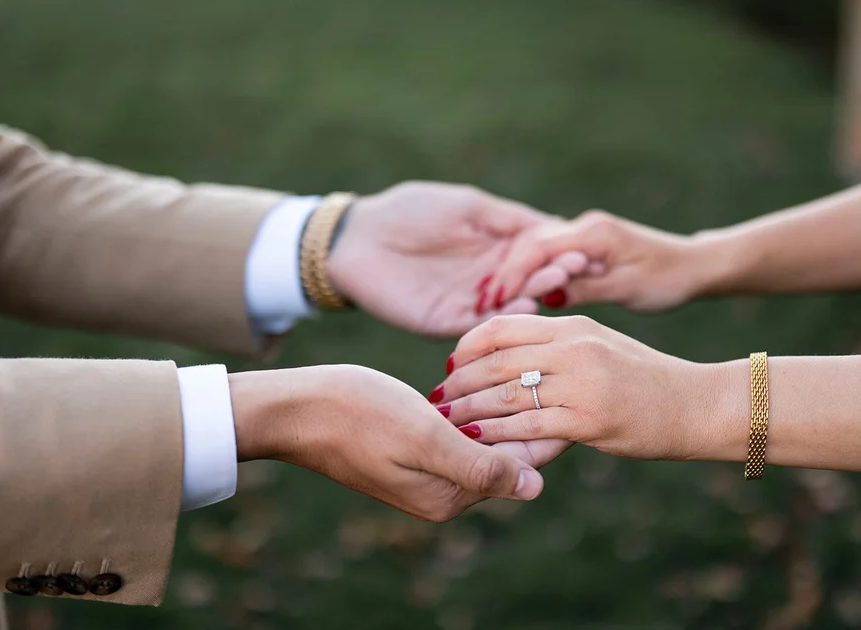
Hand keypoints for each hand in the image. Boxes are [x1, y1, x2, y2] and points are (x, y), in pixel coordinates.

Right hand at [230, 364, 571, 520]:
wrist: (296, 409)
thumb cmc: (357, 415)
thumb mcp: (425, 438)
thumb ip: (482, 466)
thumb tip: (536, 487)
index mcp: (451, 495)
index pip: (521, 464)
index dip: (547, 424)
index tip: (564, 383)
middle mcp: (443, 492)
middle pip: (505, 453)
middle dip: (525, 415)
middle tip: (548, 365)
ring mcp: (426, 473)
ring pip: (484, 439)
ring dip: (500, 408)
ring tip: (525, 366)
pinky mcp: (412, 452)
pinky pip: (459, 433)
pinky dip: (473, 409)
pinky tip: (482, 380)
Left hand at [326, 181, 589, 336]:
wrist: (356, 238)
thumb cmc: (410, 211)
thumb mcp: (468, 207)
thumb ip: (509, 219)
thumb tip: (557, 226)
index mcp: (496, 249)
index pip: (537, 254)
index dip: (558, 252)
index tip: (582, 247)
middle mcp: (489, 280)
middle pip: (529, 281)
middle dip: (552, 274)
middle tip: (574, 269)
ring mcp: (469, 303)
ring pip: (509, 306)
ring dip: (533, 295)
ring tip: (553, 285)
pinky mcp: (446, 322)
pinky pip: (479, 325)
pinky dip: (501, 318)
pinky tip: (521, 306)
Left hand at [436, 315, 723, 460]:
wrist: (696, 404)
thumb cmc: (646, 378)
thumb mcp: (601, 346)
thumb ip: (559, 347)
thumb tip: (513, 357)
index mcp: (573, 326)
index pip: (504, 327)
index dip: (469, 346)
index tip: (451, 365)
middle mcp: (574, 348)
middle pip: (497, 361)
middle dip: (459, 382)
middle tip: (437, 398)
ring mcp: (581, 383)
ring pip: (505, 394)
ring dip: (468, 409)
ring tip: (445, 421)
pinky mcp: (588, 420)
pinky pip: (528, 426)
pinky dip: (496, 434)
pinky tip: (475, 441)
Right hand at [486, 210, 721, 312]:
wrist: (694, 266)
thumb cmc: (668, 279)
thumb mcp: (626, 289)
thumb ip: (585, 288)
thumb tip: (546, 295)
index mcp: (594, 234)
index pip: (539, 247)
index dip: (512, 274)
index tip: (492, 299)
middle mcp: (585, 227)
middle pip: (530, 244)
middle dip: (504, 273)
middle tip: (481, 303)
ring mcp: (584, 233)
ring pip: (536, 249)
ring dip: (513, 273)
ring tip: (491, 302)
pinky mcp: (585, 244)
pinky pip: (549, 256)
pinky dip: (530, 273)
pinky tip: (517, 295)